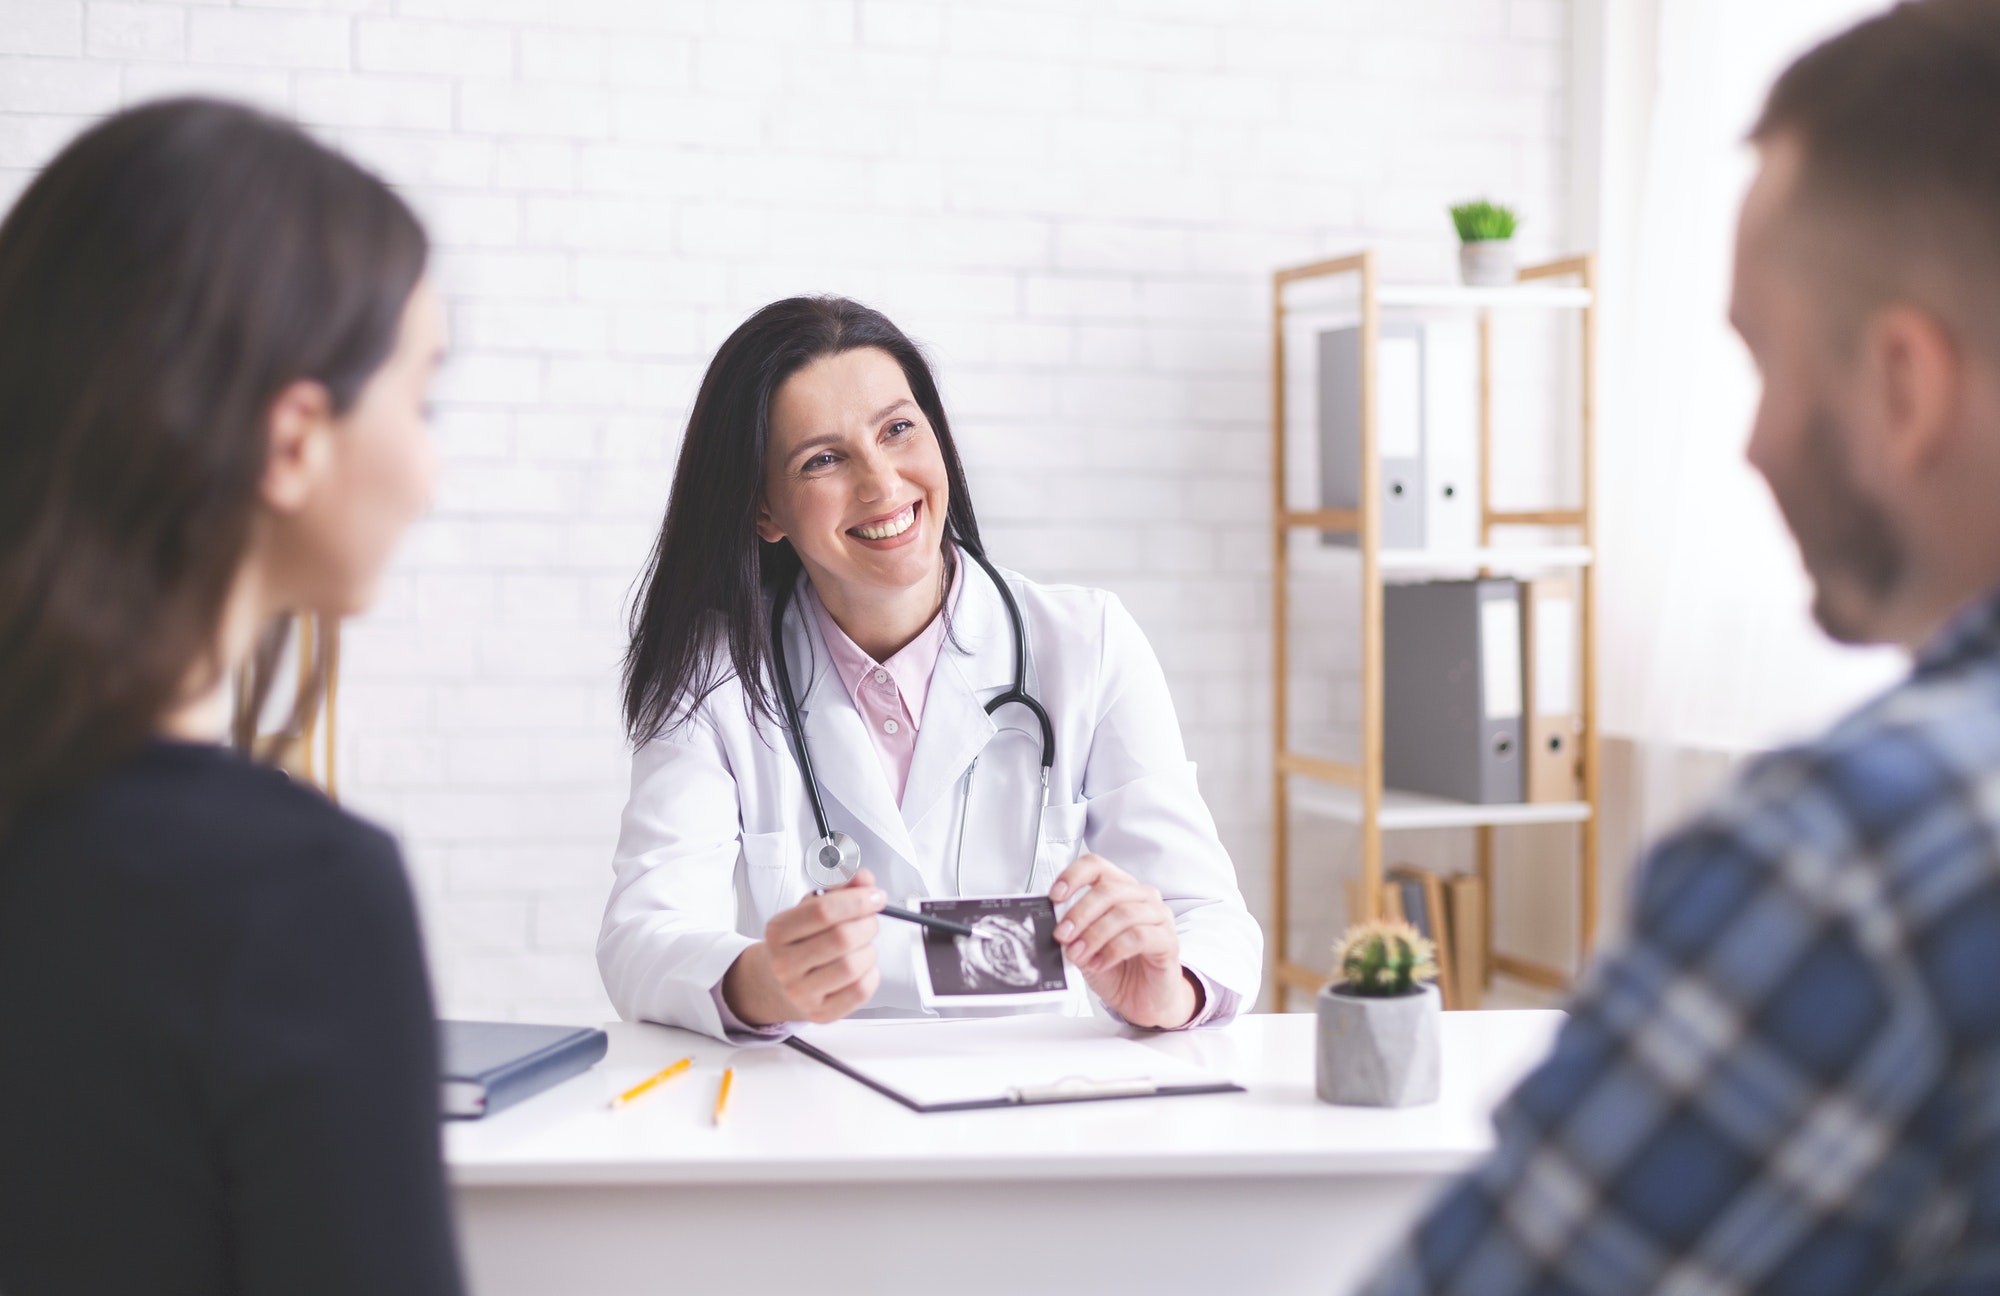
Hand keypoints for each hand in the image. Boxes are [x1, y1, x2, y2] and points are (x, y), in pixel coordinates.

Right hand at [722, 869, 883, 1026]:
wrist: (777, 983)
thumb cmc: (799, 943)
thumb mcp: (811, 910)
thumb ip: (840, 891)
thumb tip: (864, 878)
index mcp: (778, 931)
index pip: (823, 910)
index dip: (857, 900)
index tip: (875, 896)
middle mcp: (784, 964)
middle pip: (841, 938)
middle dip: (867, 924)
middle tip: (870, 921)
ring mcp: (800, 992)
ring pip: (852, 966)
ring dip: (869, 951)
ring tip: (863, 946)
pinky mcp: (820, 1013)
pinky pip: (859, 992)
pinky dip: (871, 975)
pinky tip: (863, 968)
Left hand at [1049, 854, 1197, 1028]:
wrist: (1142, 1000)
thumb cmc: (1116, 969)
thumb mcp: (1084, 948)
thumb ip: (1071, 933)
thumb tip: (1052, 924)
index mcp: (1120, 889)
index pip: (1097, 866)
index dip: (1074, 876)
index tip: (1055, 896)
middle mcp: (1142, 897)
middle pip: (1108, 889)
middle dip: (1079, 913)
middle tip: (1062, 935)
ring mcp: (1159, 917)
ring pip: (1123, 913)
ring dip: (1094, 936)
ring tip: (1078, 955)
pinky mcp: (1168, 940)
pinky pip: (1139, 937)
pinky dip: (1113, 951)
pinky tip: (1100, 963)